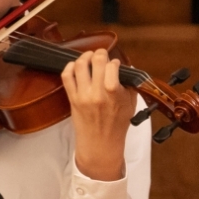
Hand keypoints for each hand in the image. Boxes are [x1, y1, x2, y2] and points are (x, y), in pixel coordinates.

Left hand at [65, 49, 135, 180]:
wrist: (100, 144)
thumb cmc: (118, 125)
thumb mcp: (131, 105)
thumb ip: (130, 85)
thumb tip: (126, 68)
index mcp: (114, 95)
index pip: (112, 67)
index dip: (114, 61)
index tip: (116, 64)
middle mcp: (97, 93)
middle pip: (96, 62)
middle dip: (100, 53)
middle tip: (102, 54)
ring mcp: (82, 95)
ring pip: (79, 65)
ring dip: (85, 56)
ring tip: (89, 57)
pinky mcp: (72, 98)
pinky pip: (66, 76)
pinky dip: (69, 66)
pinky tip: (76, 65)